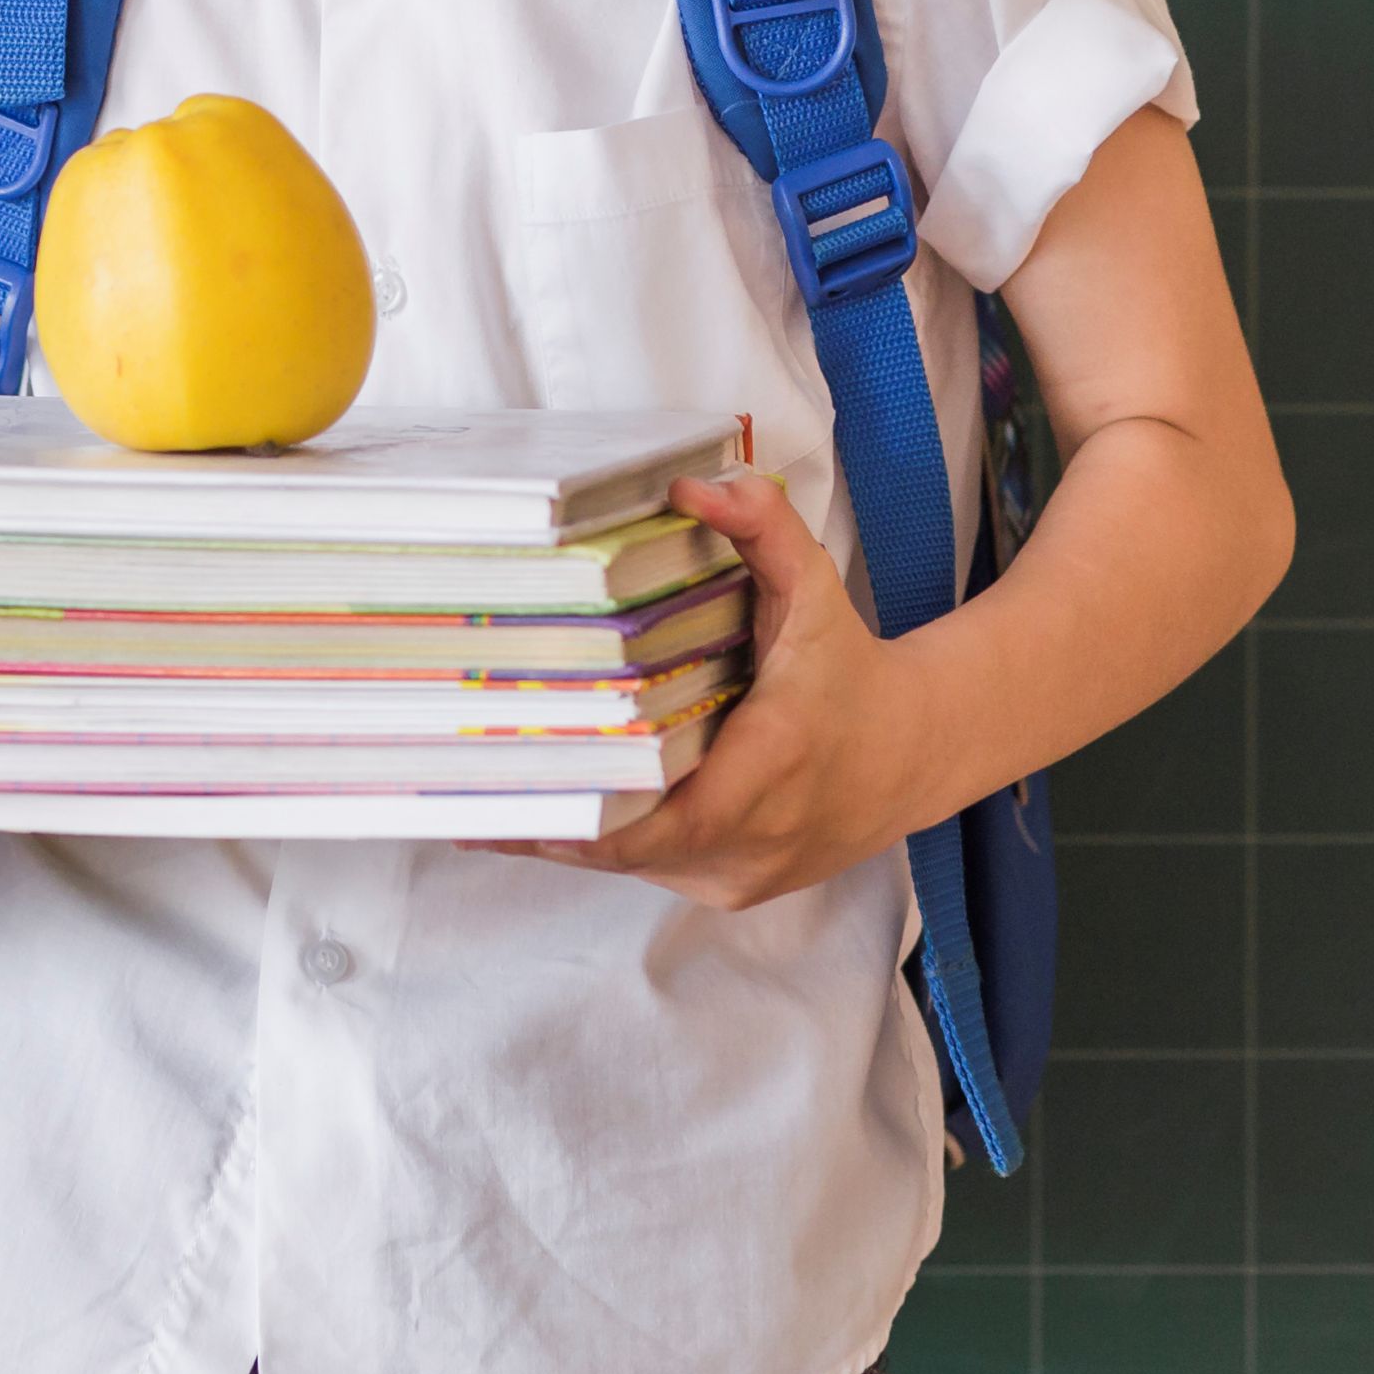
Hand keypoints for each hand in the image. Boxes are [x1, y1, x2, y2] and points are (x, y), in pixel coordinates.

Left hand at [458, 468, 944, 911]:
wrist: (912, 752)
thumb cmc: (849, 670)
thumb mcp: (814, 590)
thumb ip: (762, 528)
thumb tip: (693, 487)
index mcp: (771, 768)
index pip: (660, 822)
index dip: (578, 819)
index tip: (508, 792)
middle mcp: (755, 838)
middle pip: (625, 846)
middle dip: (547, 815)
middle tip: (460, 781)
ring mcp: (741, 874)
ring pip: (629, 863)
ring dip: (566, 829)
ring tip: (482, 791)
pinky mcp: (729, 886)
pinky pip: (649, 868)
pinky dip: (602, 838)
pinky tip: (546, 805)